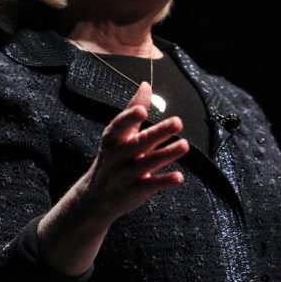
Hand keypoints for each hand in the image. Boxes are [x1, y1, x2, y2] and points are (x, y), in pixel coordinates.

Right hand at [38, 81, 188, 274]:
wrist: (95, 197)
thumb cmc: (112, 158)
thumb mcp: (118, 134)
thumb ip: (132, 110)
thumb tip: (145, 84)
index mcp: (113, 138)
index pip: (119, 125)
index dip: (129, 117)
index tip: (142, 110)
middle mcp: (118, 155)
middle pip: (139, 142)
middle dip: (158, 132)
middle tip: (178, 122)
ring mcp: (125, 174)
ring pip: (148, 163)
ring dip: (167, 154)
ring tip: (184, 145)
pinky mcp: (134, 191)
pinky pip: (151, 185)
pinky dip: (164, 181)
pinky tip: (179, 177)